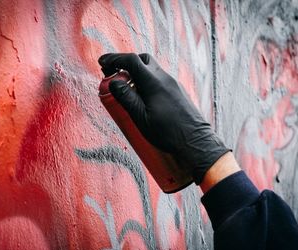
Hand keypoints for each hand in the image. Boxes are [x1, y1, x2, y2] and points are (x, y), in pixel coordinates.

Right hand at [98, 53, 229, 183]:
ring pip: (152, 69)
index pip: (131, 60)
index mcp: (154, 82)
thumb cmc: (168, 133)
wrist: (196, 142)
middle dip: (126, 63)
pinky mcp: (177, 92)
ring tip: (125, 88)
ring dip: (136, 73)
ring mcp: (173, 85)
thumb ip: (126, 98)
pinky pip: (158, 79)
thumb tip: (113, 81)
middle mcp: (165, 79)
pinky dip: (146, 81)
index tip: (102, 62)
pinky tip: (141, 96)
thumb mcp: (140, 118)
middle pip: (143, 60)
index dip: (114, 58)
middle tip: (113, 74)